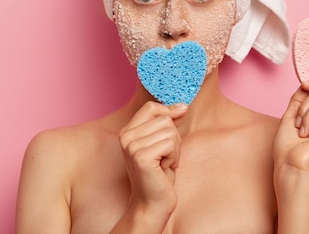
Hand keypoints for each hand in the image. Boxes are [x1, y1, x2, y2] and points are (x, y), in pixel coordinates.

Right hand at [119, 101, 187, 215]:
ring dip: (175, 148)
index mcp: (127, 131)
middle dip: (174, 136)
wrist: (152, 202)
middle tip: (167, 155)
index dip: (168, 111)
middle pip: (164, 119)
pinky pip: (171, 143)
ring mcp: (132, 146)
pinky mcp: (141, 157)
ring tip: (165, 162)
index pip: (151, 107)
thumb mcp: (163, 142)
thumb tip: (182, 106)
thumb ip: (169, 123)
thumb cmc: (159, 173)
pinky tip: (165, 168)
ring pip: (170, 131)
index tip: (179, 118)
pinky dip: (174, 156)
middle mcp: (126, 136)